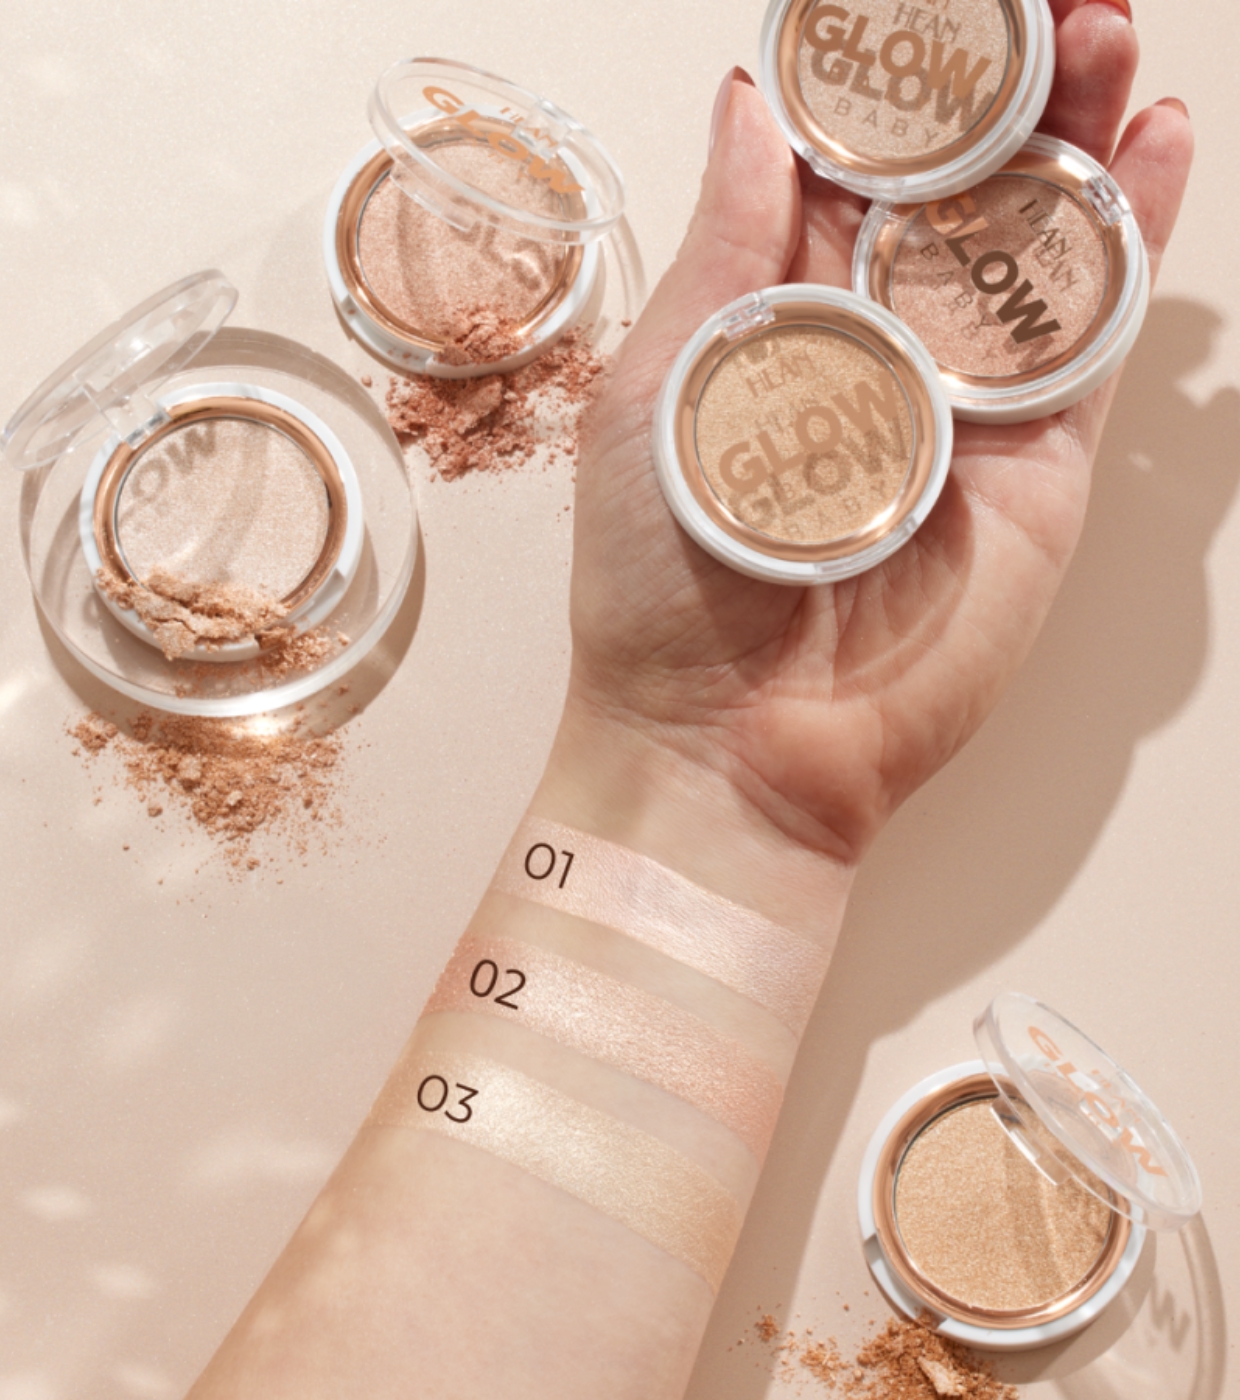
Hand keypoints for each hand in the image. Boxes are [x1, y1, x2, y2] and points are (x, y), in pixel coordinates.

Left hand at [566, 3, 1191, 866]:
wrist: (736, 743)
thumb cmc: (661, 585)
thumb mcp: (663, 394)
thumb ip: (729, 251)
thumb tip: (750, 104)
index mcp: (773, 315)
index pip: (843, 166)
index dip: (884, 77)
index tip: (911, 1)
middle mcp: (874, 344)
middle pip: (955, 184)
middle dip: (999, 83)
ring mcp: (962, 400)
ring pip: (1033, 239)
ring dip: (1076, 129)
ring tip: (1106, 27)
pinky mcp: (1034, 463)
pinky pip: (1088, 334)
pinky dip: (1127, 240)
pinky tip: (1154, 146)